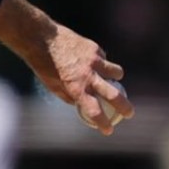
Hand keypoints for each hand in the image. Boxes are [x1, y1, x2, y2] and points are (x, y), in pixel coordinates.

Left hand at [0, 0, 134, 134]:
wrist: (40, 38)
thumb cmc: (42, 64)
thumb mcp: (51, 85)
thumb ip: (68, 95)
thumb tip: (79, 104)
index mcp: (76, 88)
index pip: (94, 111)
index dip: (103, 123)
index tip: (108, 130)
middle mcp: (88, 76)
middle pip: (115, 96)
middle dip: (125, 108)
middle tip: (128, 114)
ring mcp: (94, 61)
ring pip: (117, 72)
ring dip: (116, 77)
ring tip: (110, 77)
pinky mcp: (95, 48)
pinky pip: (104, 58)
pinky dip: (100, 61)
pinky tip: (88, 58)